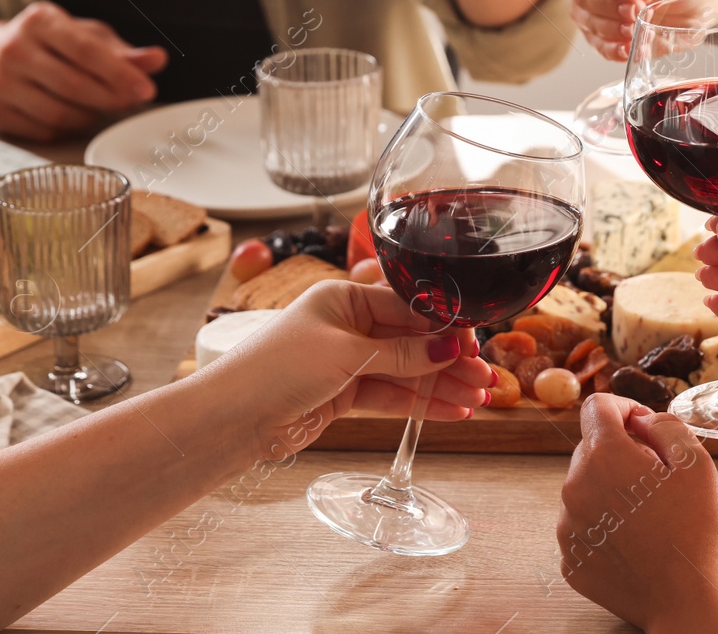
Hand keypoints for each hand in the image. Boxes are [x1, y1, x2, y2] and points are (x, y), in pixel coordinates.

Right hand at [0, 2, 165, 140]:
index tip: (146, 90)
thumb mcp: (85, 36)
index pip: (85, 50)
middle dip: (112, 99)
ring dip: (91, 116)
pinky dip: (68, 128)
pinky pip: (44, 130)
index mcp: (39, 21)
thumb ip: (123, 51)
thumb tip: (158, 60)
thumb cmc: (49, 45)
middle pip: (74, 85)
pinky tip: (74, 115)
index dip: (119, 73)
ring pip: (60, 113)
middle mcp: (13, 49)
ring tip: (102, 107)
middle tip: (133, 103)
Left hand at [205, 266, 495, 461]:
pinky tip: (452, 410)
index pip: (409, 306)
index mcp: (344, 298)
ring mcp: (347, 361)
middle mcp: (348, 326)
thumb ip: (402, 354)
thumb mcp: (347, 354)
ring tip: (479, 398)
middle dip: (451, 360)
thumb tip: (450, 347)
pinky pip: (393, 396)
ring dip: (443, 385)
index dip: (445, 325)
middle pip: (413, 341)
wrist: (232, 419)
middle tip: (486, 377)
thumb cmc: (276, 369)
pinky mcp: (344, 394)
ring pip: (408, 372)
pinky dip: (421, 404)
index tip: (475, 341)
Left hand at [557, 395, 717, 633]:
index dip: (625, 408)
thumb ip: (664, 426)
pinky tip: (636, 541)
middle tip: (658, 478)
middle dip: (622, 452)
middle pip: (591, 449)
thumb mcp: (696, 463)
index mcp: (603, 458)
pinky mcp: (571, 559)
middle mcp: (574, 489)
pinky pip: (584, 526)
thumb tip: (641, 421)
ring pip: (585, 488)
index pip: (597, 408)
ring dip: (611, 490)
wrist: (688, 603)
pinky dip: (605, 525)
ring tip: (649, 515)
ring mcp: (568, 528)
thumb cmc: (697, 534)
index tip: (644, 425)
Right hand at [565, 0, 717, 59]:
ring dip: (612, 29)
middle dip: (609, 6)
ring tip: (636, 29)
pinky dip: (615, 50)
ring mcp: (600, 16)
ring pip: (590, 24)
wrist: (698, 1)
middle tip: (635, 10)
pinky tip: (629, 49)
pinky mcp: (612, 41)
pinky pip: (603, 49)